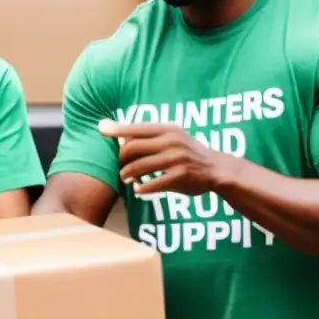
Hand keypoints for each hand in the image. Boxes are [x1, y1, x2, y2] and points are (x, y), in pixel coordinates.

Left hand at [98, 120, 230, 195]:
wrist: (217, 169)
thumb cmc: (189, 153)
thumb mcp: (173, 137)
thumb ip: (150, 136)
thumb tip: (119, 134)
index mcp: (168, 129)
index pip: (137, 127)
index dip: (117, 129)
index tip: (100, 129)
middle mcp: (172, 141)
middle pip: (133, 147)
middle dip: (121, 158)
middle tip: (120, 166)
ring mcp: (177, 159)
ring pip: (140, 166)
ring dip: (128, 173)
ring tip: (125, 177)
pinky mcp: (181, 176)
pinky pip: (154, 183)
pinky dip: (143, 188)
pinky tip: (138, 190)